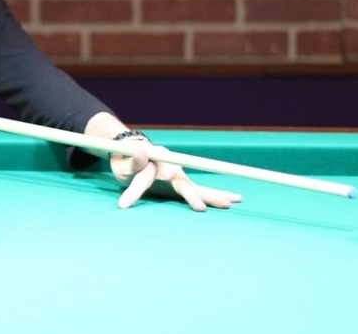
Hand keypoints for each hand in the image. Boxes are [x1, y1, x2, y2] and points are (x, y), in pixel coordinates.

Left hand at [111, 138, 241, 211]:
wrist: (133, 151)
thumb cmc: (125, 159)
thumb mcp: (122, 163)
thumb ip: (132, 160)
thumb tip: (140, 149)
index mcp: (155, 162)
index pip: (147, 179)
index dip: (140, 192)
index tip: (133, 205)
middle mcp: (171, 167)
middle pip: (185, 183)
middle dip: (194, 195)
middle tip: (207, 207)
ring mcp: (178, 175)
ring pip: (197, 186)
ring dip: (214, 194)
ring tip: (234, 200)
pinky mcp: (180, 183)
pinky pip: (198, 190)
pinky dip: (214, 195)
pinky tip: (232, 198)